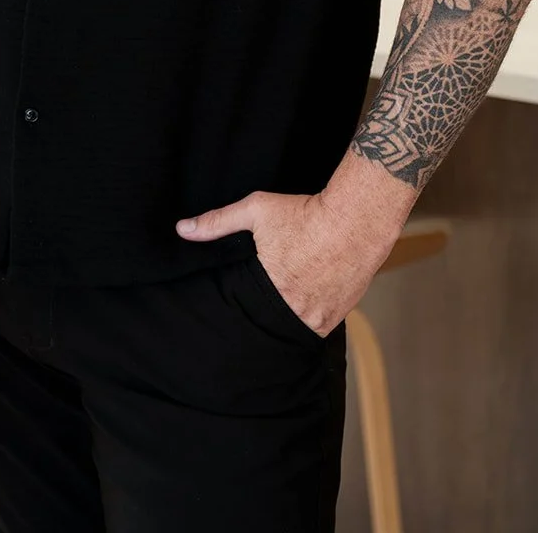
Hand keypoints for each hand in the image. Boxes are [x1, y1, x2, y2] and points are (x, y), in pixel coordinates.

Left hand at [176, 188, 396, 336]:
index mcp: (272, 291)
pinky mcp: (342, 314)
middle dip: (266, 314)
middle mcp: (298, 311)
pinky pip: (320, 324)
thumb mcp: (255, 210)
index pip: (247, 313)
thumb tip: (182, 230)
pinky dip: (312, 315)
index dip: (243, 306)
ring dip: (290, 317)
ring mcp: (323, 316)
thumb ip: (217, 222)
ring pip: (298, 327)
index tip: (240, 301)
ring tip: (285, 299)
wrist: (356, 219)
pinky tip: (307, 298)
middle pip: (272, 323)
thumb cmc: (304, 213)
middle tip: (263, 300)